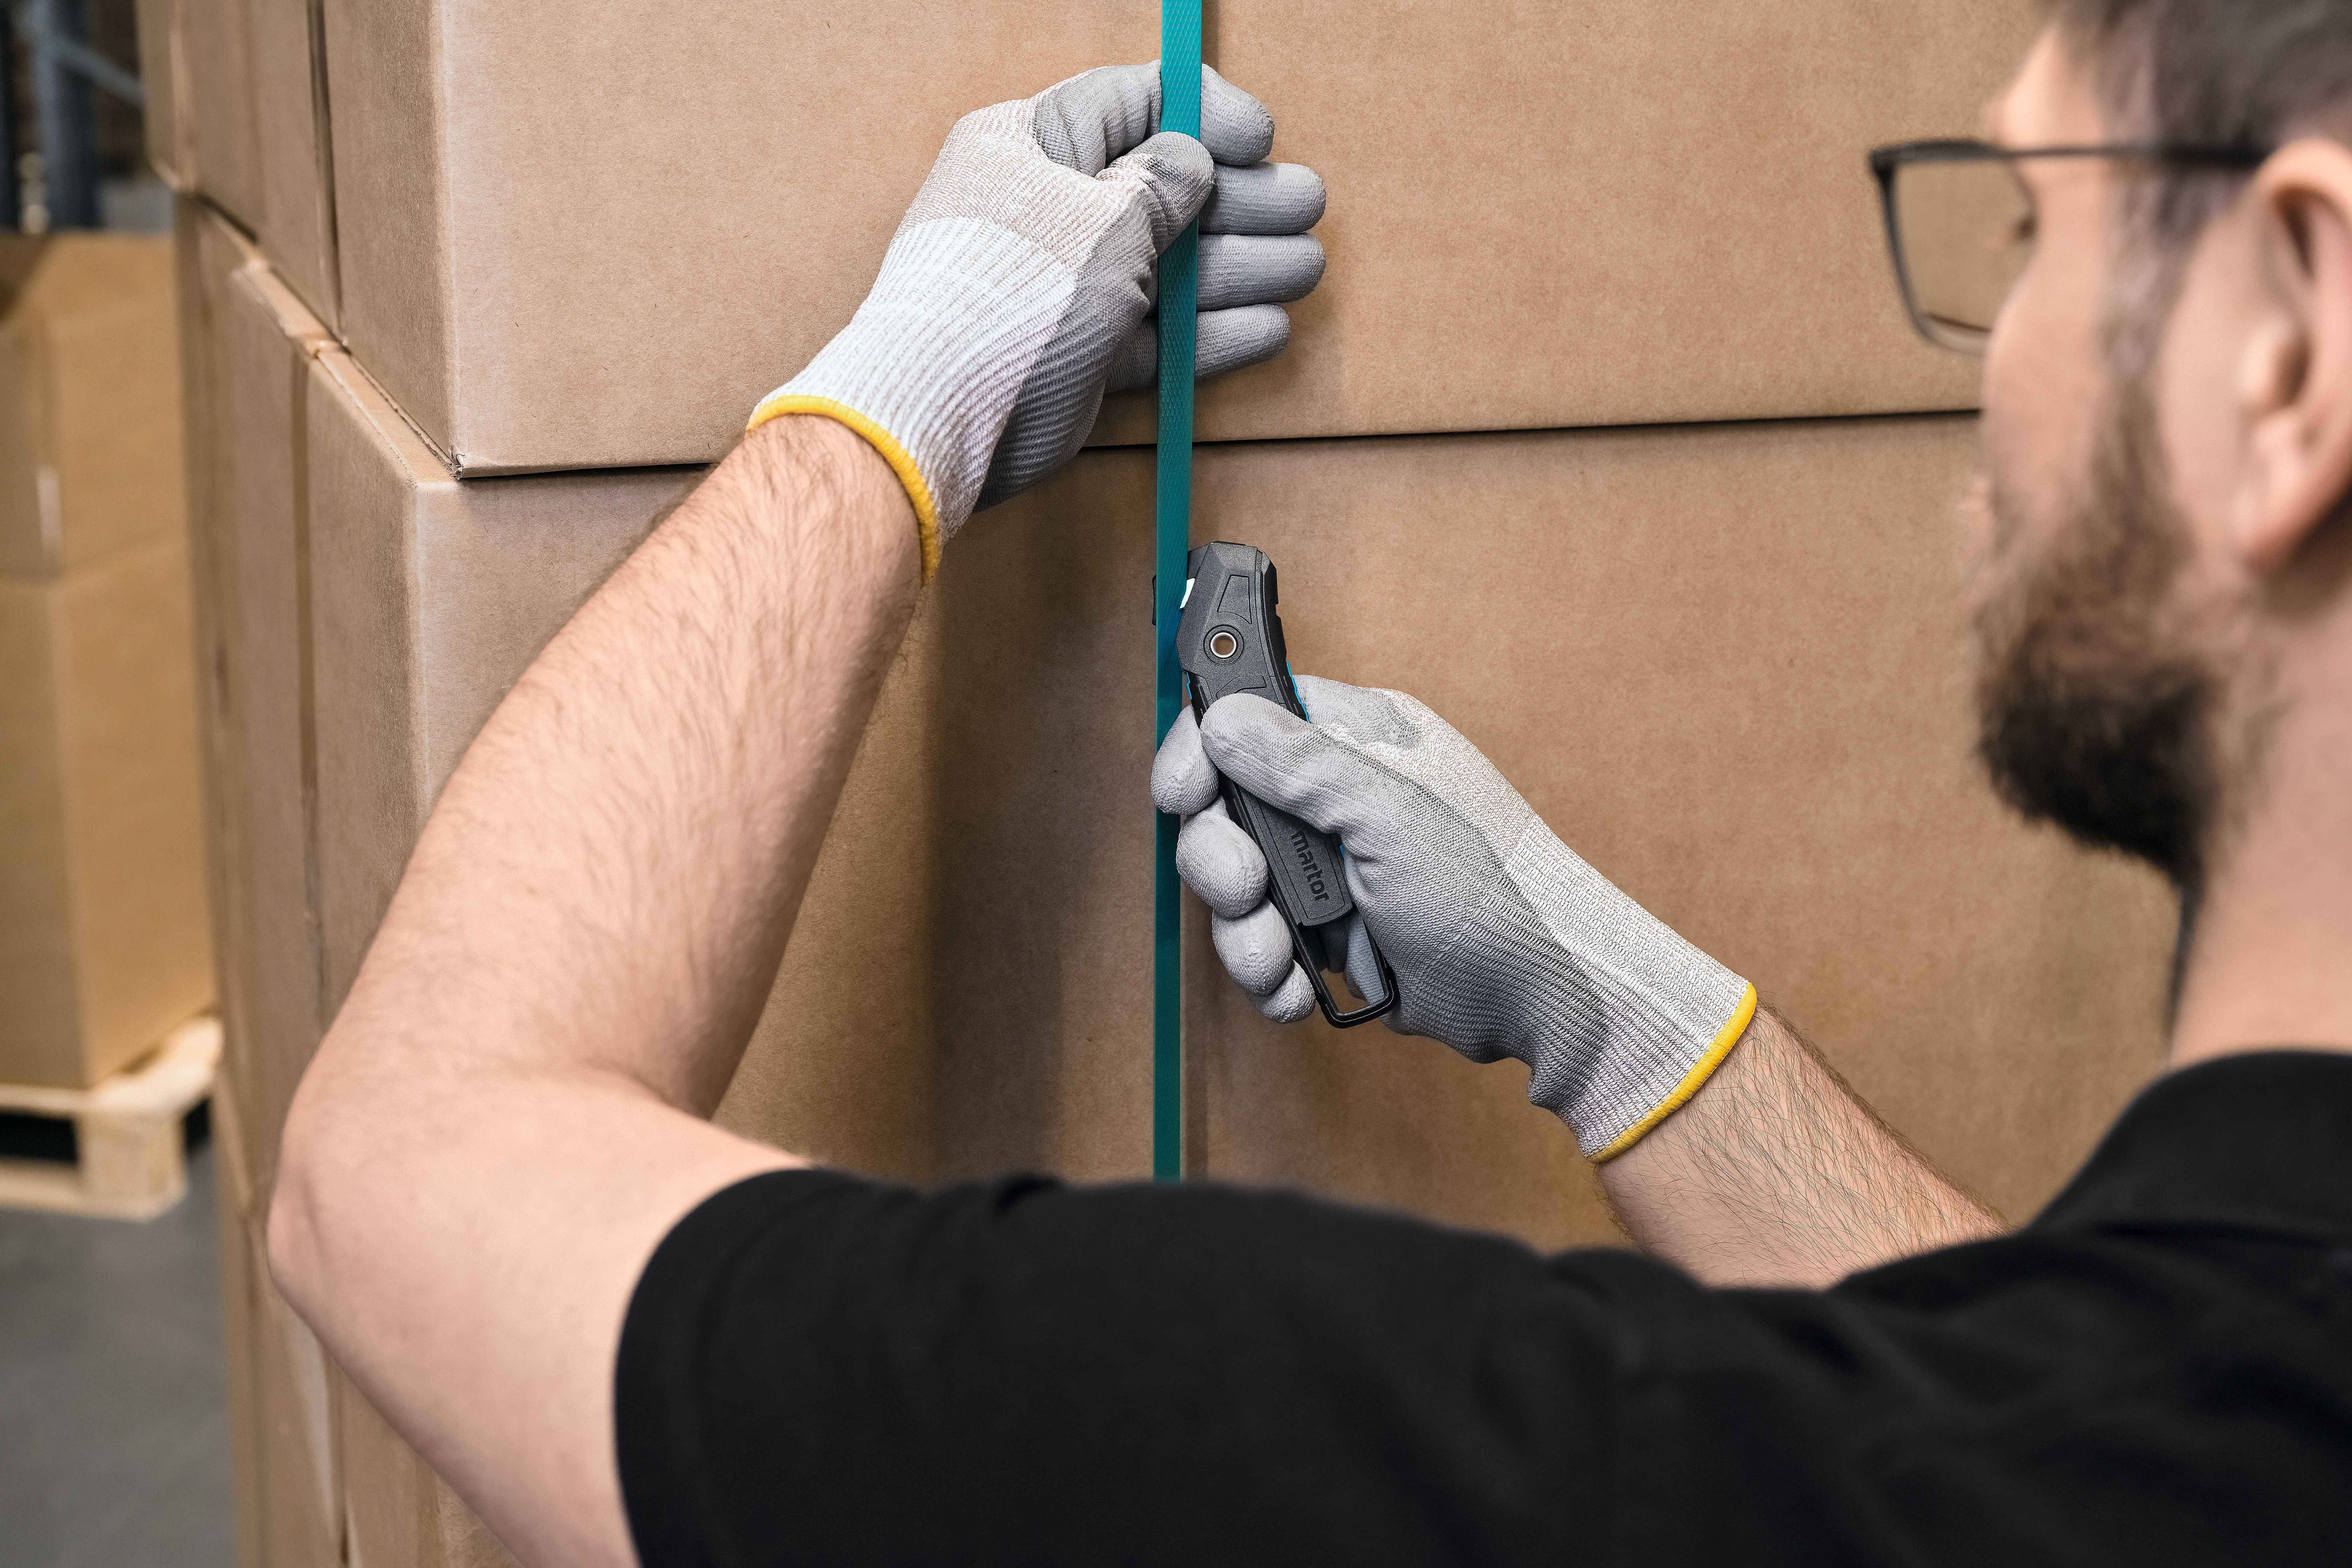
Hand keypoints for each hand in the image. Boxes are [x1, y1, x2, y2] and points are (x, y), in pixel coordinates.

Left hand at [751, 63, 1326, 576]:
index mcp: (1033, 143)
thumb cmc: (1012, 294)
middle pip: (1162, 190)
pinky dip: (1208, 334)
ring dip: (1240, 268)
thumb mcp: (1102, 219)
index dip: (1204, 115)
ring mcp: (1063, 285)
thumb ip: (1159, 185)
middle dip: (1241, 200)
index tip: (1259, 139)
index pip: (1131, 102)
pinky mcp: (1077, 355)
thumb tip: (1191, 162)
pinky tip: (1264, 326)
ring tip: (1303, 267)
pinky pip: (1154, 336)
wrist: (939, 415)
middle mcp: (1047, 208)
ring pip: (1167, 268)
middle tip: (1305, 205)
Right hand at [1151, 677, 1757, 1160]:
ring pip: (1236, 885)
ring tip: (1282, 960)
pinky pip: (1263, 941)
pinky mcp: (1328, 929)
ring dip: (1245, 932)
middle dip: (1223, 861)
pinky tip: (1298, 989)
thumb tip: (1224, 714)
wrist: (1536, 1000)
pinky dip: (1271, 972)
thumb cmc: (1491, 896)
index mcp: (1361, 742)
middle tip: (1248, 891)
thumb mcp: (1391, 818)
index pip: (1249, 717)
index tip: (1182, 793)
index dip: (1203, 752)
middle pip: (1225, 807)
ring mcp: (1331, 866)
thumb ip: (1302, 766)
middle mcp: (1338, 797)